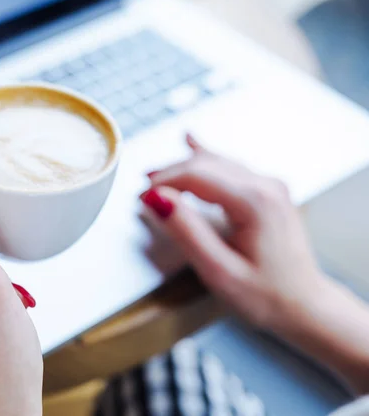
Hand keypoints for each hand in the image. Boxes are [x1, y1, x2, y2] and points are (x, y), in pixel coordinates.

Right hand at [143, 135, 368, 393]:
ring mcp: (270, 186)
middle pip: (205, 164)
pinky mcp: (268, 192)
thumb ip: (187, 231)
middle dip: (170, 173)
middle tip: (143, 189)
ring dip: (183, 166)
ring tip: (155, 175)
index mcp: (254, 202)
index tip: (141, 196)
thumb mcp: (219, 271)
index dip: (163, 182)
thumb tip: (157, 200)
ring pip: (216, 162)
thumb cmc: (266, 296)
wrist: (305, 305)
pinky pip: (230, 167)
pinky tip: (191, 141)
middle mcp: (265, 186)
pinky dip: (205, 159)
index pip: (195, 174)